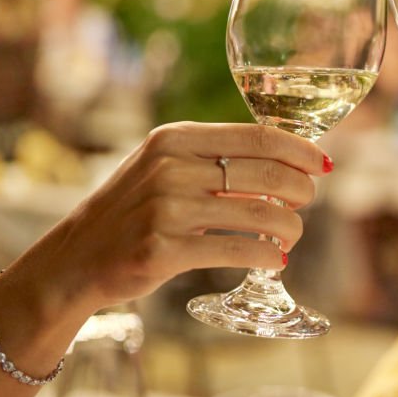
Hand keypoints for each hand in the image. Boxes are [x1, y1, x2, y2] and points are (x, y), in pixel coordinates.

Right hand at [14, 122, 329, 322]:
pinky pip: (237, 250)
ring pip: (259, 214)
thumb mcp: (164, 166)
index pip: (258, 136)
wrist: (75, 258)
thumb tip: (288, 163)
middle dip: (300, 191)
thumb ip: (214, 158)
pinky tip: (275, 260)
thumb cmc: (134, 210)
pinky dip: (266, 256)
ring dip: (290, 228)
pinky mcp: (162, 250)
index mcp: (174, 138)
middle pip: (266, 173)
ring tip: (291, 237)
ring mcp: (165, 209)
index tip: (322, 165)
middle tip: (306, 204)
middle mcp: (170, 167)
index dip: (299, 151)